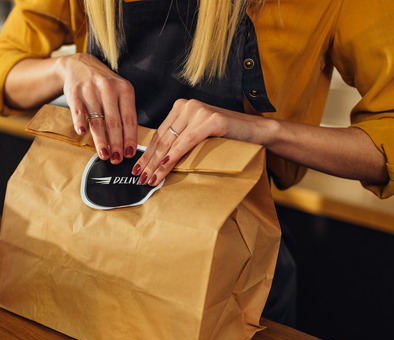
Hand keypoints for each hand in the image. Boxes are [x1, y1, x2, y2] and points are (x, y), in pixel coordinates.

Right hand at [56, 53, 137, 163]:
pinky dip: (80, 122)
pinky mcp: (75, 93)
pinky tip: (82, 133)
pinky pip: (78, 111)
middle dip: (116, 143)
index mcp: (124, 89)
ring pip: (97, 120)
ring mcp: (90, 91)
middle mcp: (108, 89)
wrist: (80, 65)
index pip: (129, 118)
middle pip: (114, 122)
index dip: (130, 137)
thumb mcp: (119, 91)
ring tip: (104, 155)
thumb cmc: (103, 84)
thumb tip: (128, 141)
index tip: (129, 153)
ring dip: (101, 140)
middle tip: (117, 159)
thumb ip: (124, 112)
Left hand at [132, 99, 269, 185]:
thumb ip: (179, 141)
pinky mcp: (212, 119)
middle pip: (163, 138)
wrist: (256, 131)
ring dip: (159, 163)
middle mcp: (188, 106)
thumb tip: (157, 161)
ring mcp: (200, 111)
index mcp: (181, 108)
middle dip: (150, 161)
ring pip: (173, 141)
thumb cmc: (226, 136)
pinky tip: (165, 166)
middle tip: (141, 178)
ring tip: (151, 178)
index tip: (137, 169)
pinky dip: (175, 155)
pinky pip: (188, 141)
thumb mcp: (197, 136)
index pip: (160, 134)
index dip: (147, 153)